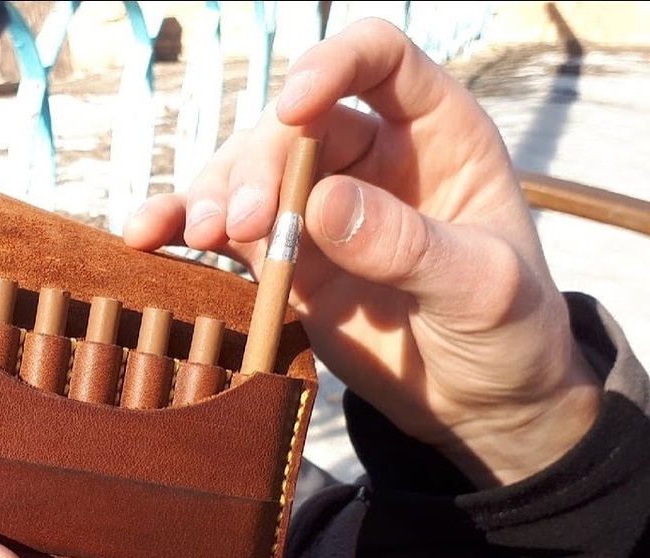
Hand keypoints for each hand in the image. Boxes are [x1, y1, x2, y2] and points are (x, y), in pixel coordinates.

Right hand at [126, 18, 599, 486]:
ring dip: (212, 195)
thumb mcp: (483, 290)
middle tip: (241, 226)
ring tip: (201, 238)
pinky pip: (222, 227)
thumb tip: (321, 205)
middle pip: (292, 123)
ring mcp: (317, 205)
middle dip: (258, 166)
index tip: (293, 106)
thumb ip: (409, 245)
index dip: (332, 66)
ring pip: (246, 170)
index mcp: (435, 135)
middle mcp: (368, 156)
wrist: (478, 402)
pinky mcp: (281, 255)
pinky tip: (147, 236)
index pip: (379, 60)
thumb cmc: (506, 333)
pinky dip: (182, 227)